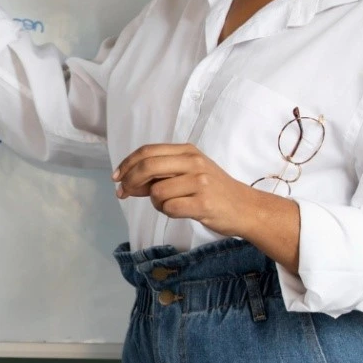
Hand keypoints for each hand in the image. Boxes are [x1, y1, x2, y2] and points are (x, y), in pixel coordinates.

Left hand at [113, 143, 254, 236]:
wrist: (245, 207)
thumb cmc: (213, 191)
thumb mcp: (188, 173)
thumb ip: (159, 174)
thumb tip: (125, 182)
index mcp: (187, 151)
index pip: (147, 151)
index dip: (127, 164)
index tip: (116, 177)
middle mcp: (193, 162)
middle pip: (147, 167)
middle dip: (130, 181)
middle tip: (123, 193)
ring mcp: (200, 182)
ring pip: (157, 191)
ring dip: (155, 202)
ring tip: (170, 204)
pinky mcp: (203, 203)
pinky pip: (169, 208)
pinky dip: (167, 212)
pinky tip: (179, 211)